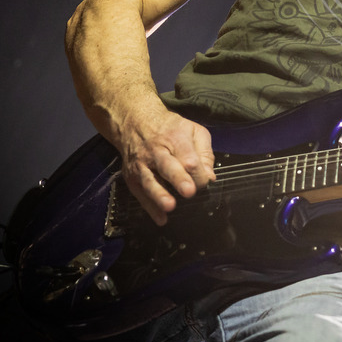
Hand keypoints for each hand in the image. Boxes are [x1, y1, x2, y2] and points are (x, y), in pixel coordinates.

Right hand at [115, 100, 215, 225]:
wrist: (136, 122)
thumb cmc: (171, 129)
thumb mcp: (194, 131)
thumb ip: (205, 153)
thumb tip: (210, 176)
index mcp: (175, 138)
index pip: (189, 157)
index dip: (198, 172)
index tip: (205, 181)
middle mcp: (156, 151)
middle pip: (168, 166)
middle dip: (179, 179)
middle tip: (189, 192)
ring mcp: (142, 165)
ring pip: (150, 181)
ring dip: (159, 195)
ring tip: (170, 207)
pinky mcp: (132, 177)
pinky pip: (140, 194)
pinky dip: (150, 207)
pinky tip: (161, 218)